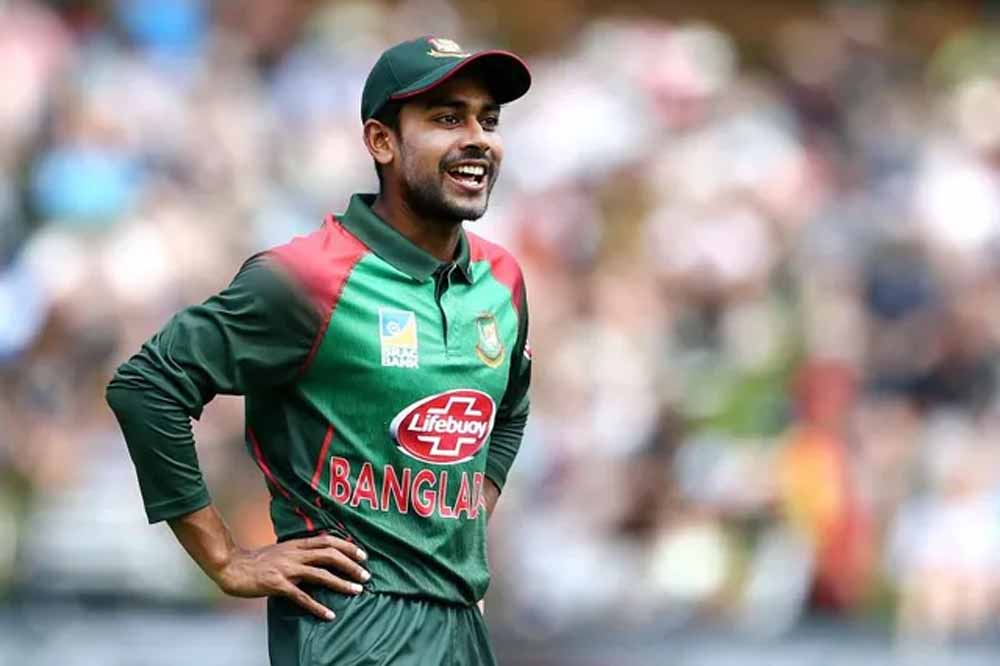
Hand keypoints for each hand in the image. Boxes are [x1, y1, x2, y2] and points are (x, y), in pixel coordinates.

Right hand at [215, 534, 369, 619]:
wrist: (232, 567)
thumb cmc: (259, 561)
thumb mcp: (283, 550)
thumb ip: (300, 552)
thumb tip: (321, 556)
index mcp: (297, 544)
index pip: (328, 540)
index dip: (348, 546)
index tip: (363, 555)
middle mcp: (294, 554)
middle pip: (330, 554)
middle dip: (351, 564)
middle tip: (366, 575)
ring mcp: (286, 569)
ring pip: (321, 574)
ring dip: (341, 583)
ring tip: (357, 591)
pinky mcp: (278, 585)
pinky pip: (302, 597)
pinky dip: (317, 606)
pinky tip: (329, 614)